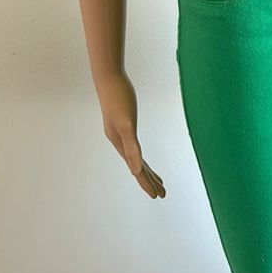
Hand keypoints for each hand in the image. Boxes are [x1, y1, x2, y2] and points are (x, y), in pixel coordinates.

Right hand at [95, 71, 165, 198]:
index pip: (137, 169)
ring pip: (136, 158)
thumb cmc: (118, 97)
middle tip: (163, 193)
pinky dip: (140, 155)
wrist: (108, 76)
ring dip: (147, 170)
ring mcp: (121, 133)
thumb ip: (131, 147)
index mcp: (120, 143)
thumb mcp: (126, 123)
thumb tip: (136, 170)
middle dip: (150, 180)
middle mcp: (119, 141)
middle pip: (137, 167)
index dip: (147, 183)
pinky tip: (142, 157)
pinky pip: (134, 146)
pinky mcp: (124, 123)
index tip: (157, 196)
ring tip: (159, 180)